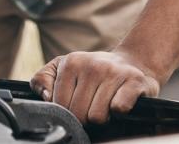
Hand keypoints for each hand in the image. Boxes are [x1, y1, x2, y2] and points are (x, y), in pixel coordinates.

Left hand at [30, 49, 160, 124]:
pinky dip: (120, 113)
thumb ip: (44, 79)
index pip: (60, 105)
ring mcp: (114, 72)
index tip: (77, 105)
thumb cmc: (95, 72)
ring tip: (106, 105)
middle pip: (79, 114)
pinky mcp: (134, 81)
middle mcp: (92, 65)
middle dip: (85, 118)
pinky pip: (119, 109)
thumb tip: (45, 97)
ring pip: (97, 117)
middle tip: (93, 107)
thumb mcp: (64, 68)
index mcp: (72, 62)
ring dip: (103, 117)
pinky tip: (119, 103)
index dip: (69, 113)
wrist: (134, 62)